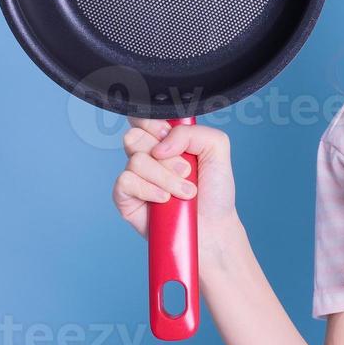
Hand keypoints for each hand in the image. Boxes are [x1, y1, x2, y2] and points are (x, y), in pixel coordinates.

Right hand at [112, 118, 237, 237]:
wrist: (213, 227)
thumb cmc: (214, 190)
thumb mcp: (217, 148)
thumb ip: (193, 131)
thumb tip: (162, 144)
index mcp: (164, 139)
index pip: (143, 117)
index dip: (155, 124)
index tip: (173, 139)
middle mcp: (147, 155)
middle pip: (134, 136)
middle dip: (166, 154)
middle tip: (186, 170)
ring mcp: (135, 176)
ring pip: (135, 160)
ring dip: (166, 177)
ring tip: (185, 192)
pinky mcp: (125, 198)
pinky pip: (125, 181)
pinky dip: (149, 190)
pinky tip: (164, 200)